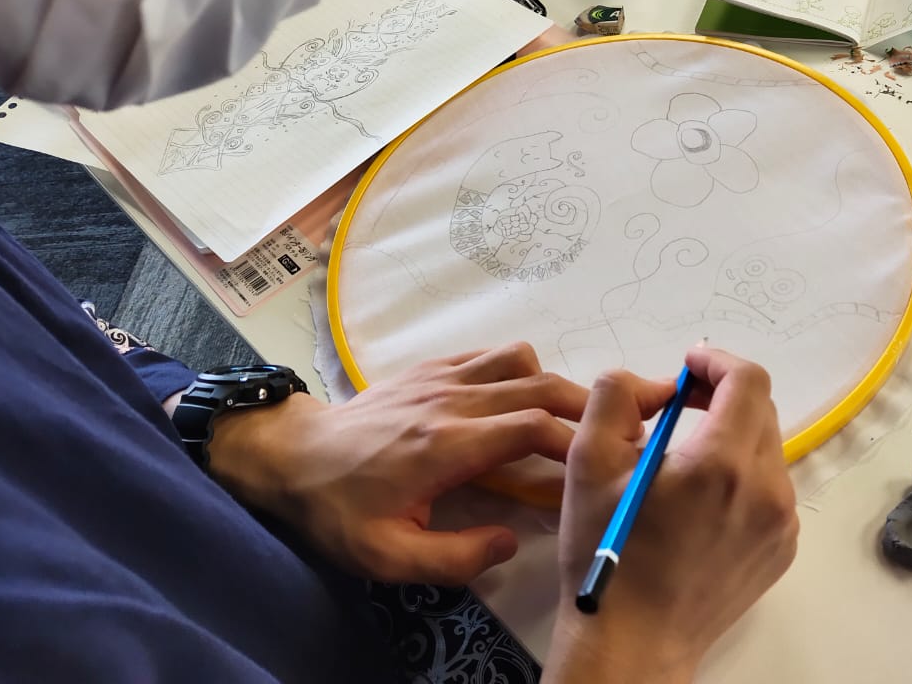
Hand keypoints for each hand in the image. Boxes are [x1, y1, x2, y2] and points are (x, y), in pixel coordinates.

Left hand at [206, 342, 587, 584]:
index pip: (532, 428)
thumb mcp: (388, 557)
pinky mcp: (431, 367)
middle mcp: (452, 401)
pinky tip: (522, 397)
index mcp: (447, 447)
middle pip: (540, 385)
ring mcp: (441, 377)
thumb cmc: (338, 511)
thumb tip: (512, 540)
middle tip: (621, 423)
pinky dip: (519, 370)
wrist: (291, 457)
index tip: (603, 463)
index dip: (576, 444)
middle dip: (587, 404)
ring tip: (571, 416)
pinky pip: (491, 354)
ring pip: (520, 359)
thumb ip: (456, 558)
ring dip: (553, 383)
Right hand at [547, 347, 798, 683]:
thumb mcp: (588, 459)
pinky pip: (770, 488)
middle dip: (722, 393)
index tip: (686, 367)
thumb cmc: (607, 551)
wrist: (633, 642)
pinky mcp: (782, 549)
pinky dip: (742, 475)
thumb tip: (657, 385)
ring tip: (685, 455)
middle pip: (761, 410)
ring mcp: (781, 524)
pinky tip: (700, 498)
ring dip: (732, 434)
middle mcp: (766, 490)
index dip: (716, 361)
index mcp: (722, 464)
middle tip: (681, 402)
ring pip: (766, 448)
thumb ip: (616, 394)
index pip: (748, 380)